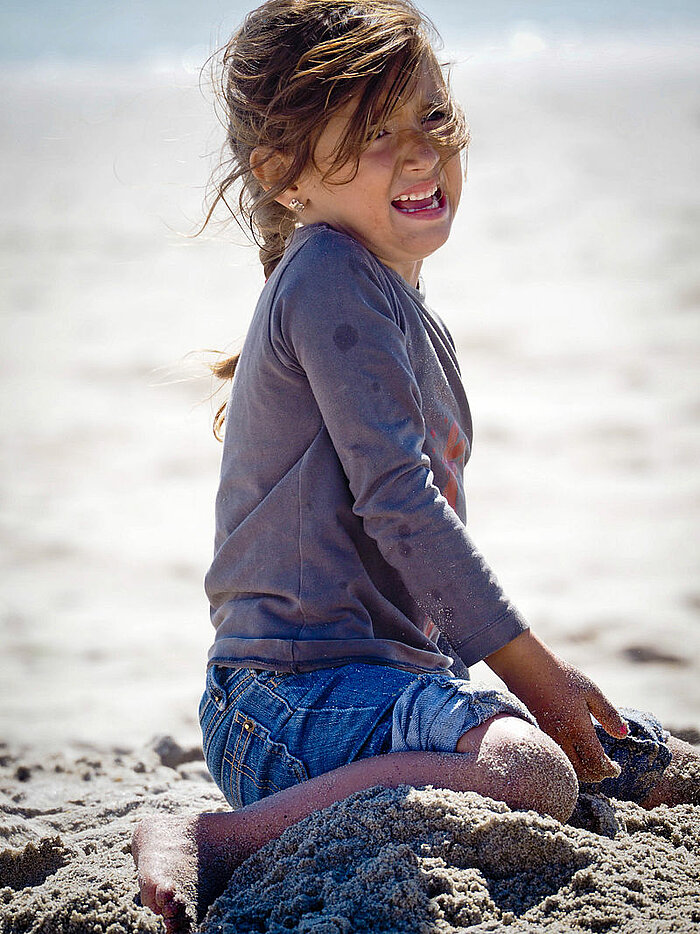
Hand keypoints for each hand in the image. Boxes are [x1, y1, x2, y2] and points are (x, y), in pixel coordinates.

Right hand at [486, 630, 627, 782]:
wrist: (525, 668)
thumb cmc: (561, 676)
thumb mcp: (591, 691)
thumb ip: (608, 714)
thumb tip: (623, 735)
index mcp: (578, 728)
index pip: (596, 762)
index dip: (609, 770)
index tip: (616, 768)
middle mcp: (561, 738)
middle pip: (582, 772)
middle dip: (597, 774)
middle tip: (606, 768)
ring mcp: (548, 738)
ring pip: (567, 768)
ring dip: (582, 772)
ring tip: (592, 763)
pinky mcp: (539, 735)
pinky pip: (557, 758)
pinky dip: (569, 764)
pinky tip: (574, 754)